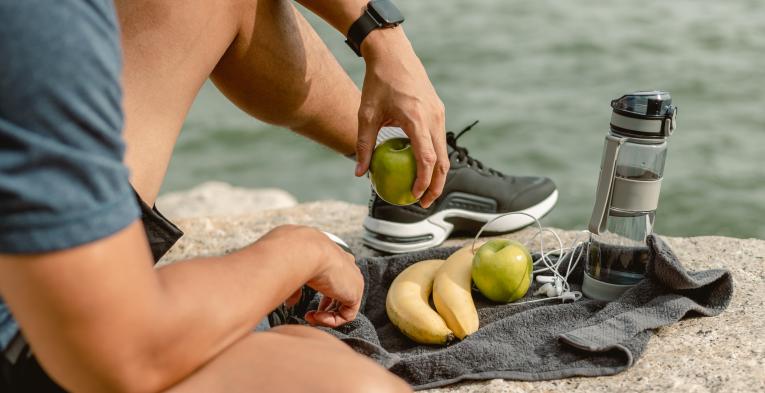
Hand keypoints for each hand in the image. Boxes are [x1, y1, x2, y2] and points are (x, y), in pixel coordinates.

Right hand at [262, 225, 362, 326]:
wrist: (304, 251)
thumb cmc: (296, 256)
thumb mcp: (295, 271)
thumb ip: (296, 288)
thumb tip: (290, 303)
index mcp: (337, 258)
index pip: (337, 278)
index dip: (325, 296)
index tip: (312, 304)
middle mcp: (348, 268)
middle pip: (343, 293)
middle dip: (327, 307)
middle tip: (312, 313)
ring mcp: (354, 280)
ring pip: (345, 306)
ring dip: (326, 316)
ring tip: (311, 317)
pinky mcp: (355, 293)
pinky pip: (347, 315)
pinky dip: (331, 320)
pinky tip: (316, 316)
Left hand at [354, 28, 448, 208]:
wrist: (393, 52)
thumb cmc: (377, 82)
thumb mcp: (366, 114)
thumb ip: (364, 145)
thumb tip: (359, 174)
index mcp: (417, 119)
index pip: (427, 158)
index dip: (423, 181)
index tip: (414, 197)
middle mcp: (434, 117)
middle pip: (443, 160)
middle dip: (436, 185)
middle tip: (423, 204)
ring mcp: (439, 113)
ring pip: (444, 151)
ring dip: (436, 173)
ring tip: (423, 190)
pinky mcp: (438, 110)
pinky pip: (439, 139)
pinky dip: (434, 157)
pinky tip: (419, 166)